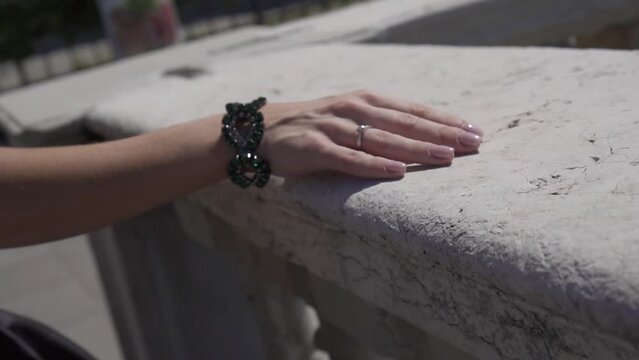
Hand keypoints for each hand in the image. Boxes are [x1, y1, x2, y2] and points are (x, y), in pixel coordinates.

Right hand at [258, 90, 482, 178]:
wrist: (265, 129)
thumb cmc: (316, 127)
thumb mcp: (351, 117)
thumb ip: (382, 123)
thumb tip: (425, 136)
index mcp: (366, 100)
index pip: (413, 110)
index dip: (444, 120)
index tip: (474, 130)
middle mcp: (353, 110)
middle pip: (404, 123)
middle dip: (441, 133)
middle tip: (473, 144)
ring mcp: (334, 128)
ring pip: (382, 140)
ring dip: (415, 148)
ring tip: (446, 156)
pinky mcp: (314, 149)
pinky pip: (348, 159)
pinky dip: (373, 166)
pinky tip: (397, 172)